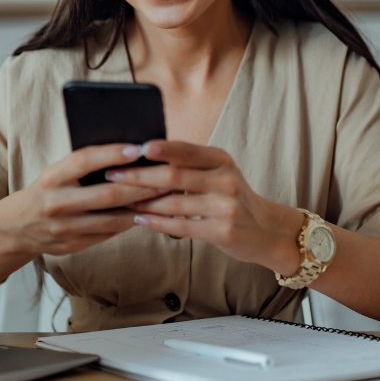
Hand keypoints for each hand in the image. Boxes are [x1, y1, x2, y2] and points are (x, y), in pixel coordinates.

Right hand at [0, 143, 164, 257]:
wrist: (17, 227)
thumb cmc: (47, 190)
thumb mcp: (57, 173)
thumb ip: (84, 165)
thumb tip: (129, 153)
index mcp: (52, 177)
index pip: (84, 161)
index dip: (112, 154)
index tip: (138, 147)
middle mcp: (57, 203)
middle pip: (107, 194)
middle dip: (141, 186)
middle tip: (166, 177)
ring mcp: (65, 228)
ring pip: (112, 218)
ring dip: (141, 207)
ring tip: (164, 196)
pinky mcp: (73, 245)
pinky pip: (108, 233)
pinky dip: (129, 222)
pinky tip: (147, 214)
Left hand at [106, 141, 305, 275]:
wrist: (267, 230)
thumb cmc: (232, 197)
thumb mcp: (220, 172)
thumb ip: (190, 164)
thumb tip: (145, 154)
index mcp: (222, 160)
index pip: (186, 150)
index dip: (160, 149)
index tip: (134, 148)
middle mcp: (226, 180)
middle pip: (175, 176)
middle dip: (140, 176)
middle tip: (112, 174)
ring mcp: (226, 207)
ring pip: (174, 203)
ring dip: (142, 202)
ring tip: (119, 199)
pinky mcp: (223, 232)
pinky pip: (181, 226)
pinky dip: (156, 223)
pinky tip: (139, 219)